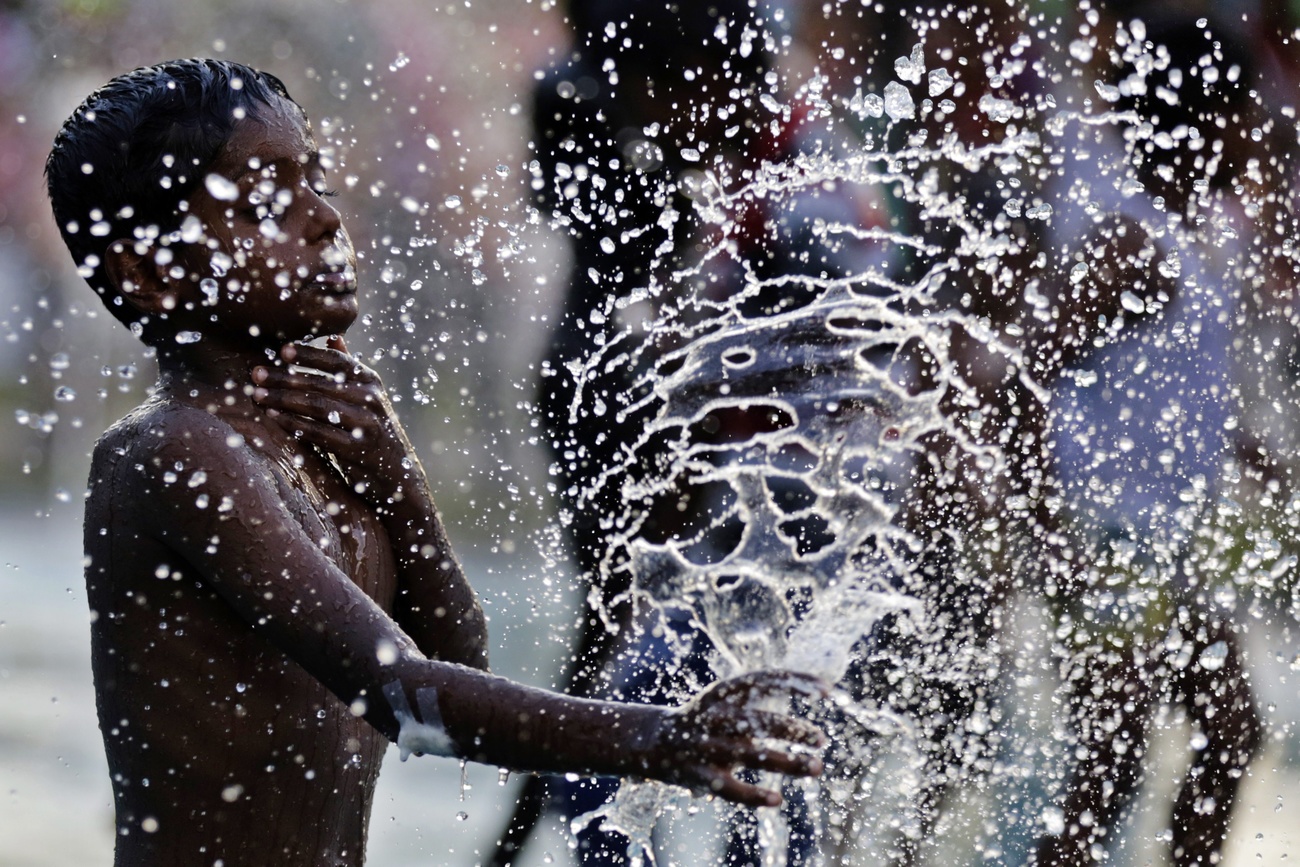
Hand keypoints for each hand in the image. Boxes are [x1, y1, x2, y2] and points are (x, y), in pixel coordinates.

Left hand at [251, 337, 425, 505]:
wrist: (396, 469)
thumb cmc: (372, 427)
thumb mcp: (368, 394)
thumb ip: (350, 368)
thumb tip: (333, 338)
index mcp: (370, 380)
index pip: (336, 361)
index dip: (309, 354)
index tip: (282, 351)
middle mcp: (370, 398)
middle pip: (320, 383)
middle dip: (285, 377)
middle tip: (256, 373)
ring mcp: (365, 423)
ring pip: (317, 406)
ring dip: (283, 400)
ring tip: (258, 395)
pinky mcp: (357, 448)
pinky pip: (318, 433)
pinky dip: (293, 424)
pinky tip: (273, 417)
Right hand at [641, 670, 826, 806]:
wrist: (653, 741)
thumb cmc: (706, 718)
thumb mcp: (728, 700)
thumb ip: (762, 696)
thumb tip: (816, 687)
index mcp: (722, 692)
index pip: (763, 680)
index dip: (795, 682)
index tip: (827, 691)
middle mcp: (713, 716)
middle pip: (756, 720)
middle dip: (791, 729)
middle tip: (820, 738)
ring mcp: (704, 746)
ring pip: (749, 754)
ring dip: (785, 761)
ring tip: (816, 767)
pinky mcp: (697, 774)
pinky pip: (728, 787)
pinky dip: (752, 795)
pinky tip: (777, 800)